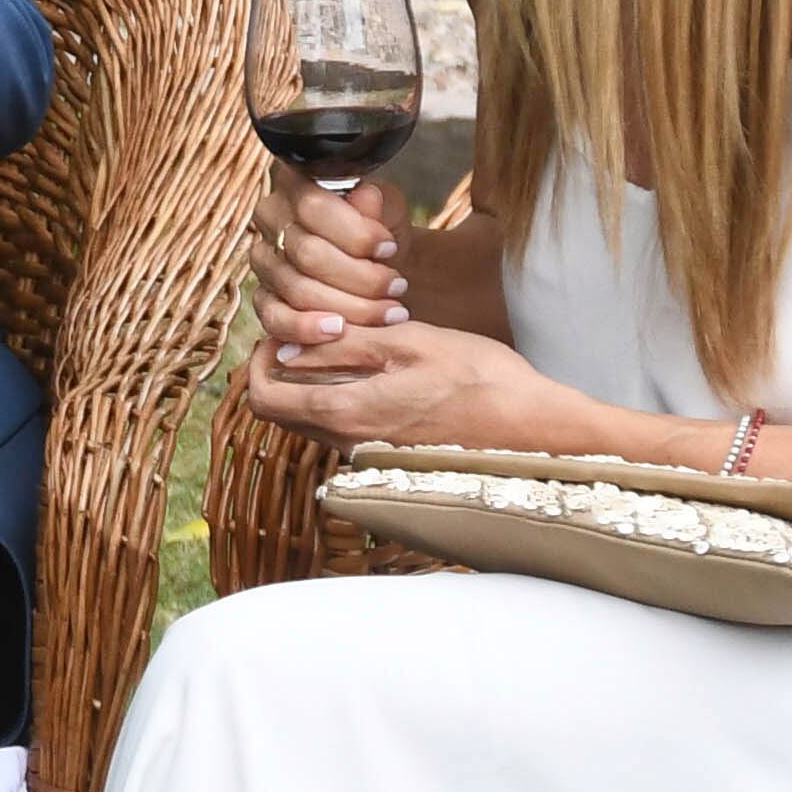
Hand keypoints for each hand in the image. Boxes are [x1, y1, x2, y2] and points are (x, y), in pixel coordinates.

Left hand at [239, 318, 578, 452]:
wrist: (535, 431)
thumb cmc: (481, 379)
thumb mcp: (409, 343)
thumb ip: (345, 346)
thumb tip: (289, 346)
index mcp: (345, 413)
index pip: (263, 398)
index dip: (257, 362)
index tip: (279, 333)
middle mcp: (347, 444)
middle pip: (281, 413)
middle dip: (279, 371)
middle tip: (308, 334)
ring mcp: (368, 456)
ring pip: (311, 421)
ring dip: (311, 385)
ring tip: (344, 347)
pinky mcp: (390, 458)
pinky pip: (343, 429)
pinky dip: (340, 399)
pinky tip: (375, 374)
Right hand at [246, 164, 408, 364]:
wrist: (377, 266)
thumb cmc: (379, 234)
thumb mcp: (388, 210)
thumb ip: (378, 202)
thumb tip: (366, 198)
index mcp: (295, 184)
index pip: (315, 208)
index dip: (356, 233)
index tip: (390, 248)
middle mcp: (270, 218)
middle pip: (308, 254)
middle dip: (360, 277)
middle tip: (397, 288)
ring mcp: (264, 260)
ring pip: (298, 290)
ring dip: (350, 307)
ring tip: (388, 312)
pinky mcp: (262, 298)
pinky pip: (275, 319)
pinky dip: (308, 329)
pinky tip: (338, 331)